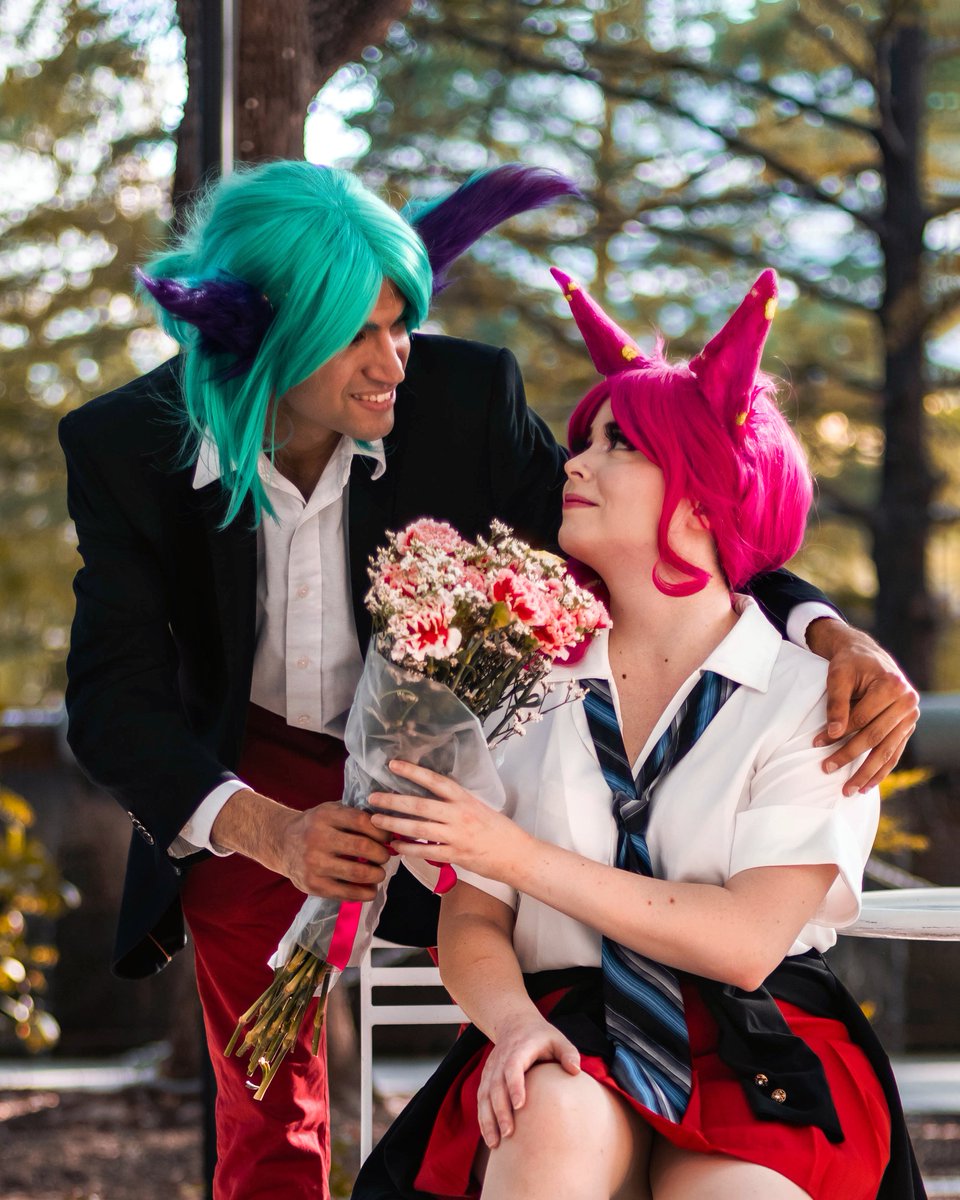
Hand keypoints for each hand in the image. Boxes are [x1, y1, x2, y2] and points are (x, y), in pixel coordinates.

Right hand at [212, 790, 392, 899]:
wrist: (281, 843)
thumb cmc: (315, 826)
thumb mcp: (330, 811)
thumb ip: (355, 815)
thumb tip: (390, 828)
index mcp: (325, 816)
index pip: (362, 821)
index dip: (381, 831)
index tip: (388, 838)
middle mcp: (317, 838)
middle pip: (363, 847)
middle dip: (382, 854)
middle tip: (385, 857)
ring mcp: (313, 863)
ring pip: (358, 872)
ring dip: (377, 874)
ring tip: (379, 873)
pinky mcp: (312, 885)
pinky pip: (346, 893)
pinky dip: (365, 893)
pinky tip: (371, 889)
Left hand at [368, 760, 524, 880]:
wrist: (518, 855)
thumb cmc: (499, 830)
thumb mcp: (480, 807)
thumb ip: (457, 802)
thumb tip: (433, 795)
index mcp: (465, 799)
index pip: (435, 780)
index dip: (413, 772)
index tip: (393, 765)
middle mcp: (459, 814)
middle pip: (420, 804)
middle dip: (393, 800)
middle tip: (372, 797)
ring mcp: (456, 836)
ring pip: (419, 828)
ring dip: (394, 823)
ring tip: (375, 820)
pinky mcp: (456, 855)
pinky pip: (426, 851)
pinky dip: (408, 849)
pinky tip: (395, 846)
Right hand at [477, 1015, 579, 1147]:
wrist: (515, 1023)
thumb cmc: (540, 1036)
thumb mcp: (558, 1039)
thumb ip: (568, 1053)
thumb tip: (575, 1071)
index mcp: (519, 1049)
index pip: (513, 1067)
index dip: (514, 1085)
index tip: (519, 1106)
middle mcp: (501, 1059)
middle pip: (496, 1086)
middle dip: (500, 1110)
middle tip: (509, 1133)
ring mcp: (491, 1069)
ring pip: (485, 1095)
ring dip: (488, 1119)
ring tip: (496, 1143)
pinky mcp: (486, 1078)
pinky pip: (481, 1100)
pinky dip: (483, 1119)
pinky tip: (490, 1138)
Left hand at [807, 619, 919, 793]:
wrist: (865, 654)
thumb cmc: (848, 663)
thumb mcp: (837, 676)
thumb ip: (836, 704)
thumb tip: (832, 734)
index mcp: (892, 686)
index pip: (861, 718)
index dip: (837, 733)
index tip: (815, 744)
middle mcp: (907, 702)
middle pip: (875, 737)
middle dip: (850, 756)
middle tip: (827, 769)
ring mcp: (910, 716)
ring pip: (887, 750)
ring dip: (867, 773)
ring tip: (848, 790)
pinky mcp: (907, 726)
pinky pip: (894, 752)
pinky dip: (881, 770)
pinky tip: (867, 785)